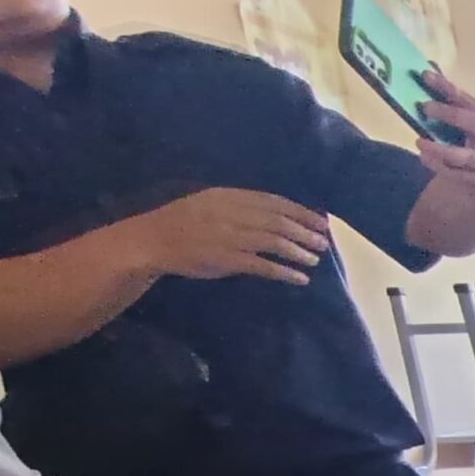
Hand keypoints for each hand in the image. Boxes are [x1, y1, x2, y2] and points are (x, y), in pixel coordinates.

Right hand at [125, 188, 330, 284]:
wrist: (149, 241)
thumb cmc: (181, 224)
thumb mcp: (210, 204)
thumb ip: (239, 207)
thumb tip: (274, 215)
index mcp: (228, 196)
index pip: (273, 201)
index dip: (300, 211)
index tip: (321, 220)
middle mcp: (231, 213)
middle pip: (279, 221)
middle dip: (305, 231)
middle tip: (325, 242)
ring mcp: (229, 236)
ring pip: (275, 242)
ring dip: (299, 251)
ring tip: (316, 259)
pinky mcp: (226, 259)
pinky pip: (263, 266)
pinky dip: (285, 272)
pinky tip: (300, 278)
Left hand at [416, 69, 474, 184]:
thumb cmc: (464, 148)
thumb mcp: (456, 125)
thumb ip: (447, 99)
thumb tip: (430, 66)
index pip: (467, 99)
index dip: (447, 87)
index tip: (425, 75)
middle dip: (451, 114)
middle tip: (424, 107)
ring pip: (468, 156)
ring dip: (441, 149)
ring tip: (418, 142)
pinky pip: (459, 175)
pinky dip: (440, 167)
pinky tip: (424, 159)